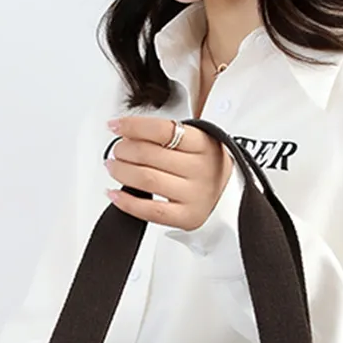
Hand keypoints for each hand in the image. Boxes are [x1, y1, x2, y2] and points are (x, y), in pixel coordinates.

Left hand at [104, 116, 233, 230]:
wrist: (229, 198)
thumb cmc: (205, 167)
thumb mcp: (197, 142)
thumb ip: (167, 135)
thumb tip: (127, 132)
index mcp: (203, 144)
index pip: (163, 130)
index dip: (134, 126)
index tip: (115, 125)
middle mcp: (199, 169)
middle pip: (150, 155)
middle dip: (124, 149)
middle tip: (117, 149)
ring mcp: (193, 195)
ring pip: (147, 180)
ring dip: (121, 171)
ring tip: (113, 166)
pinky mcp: (185, 217)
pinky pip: (150, 210)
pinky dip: (126, 202)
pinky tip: (114, 194)